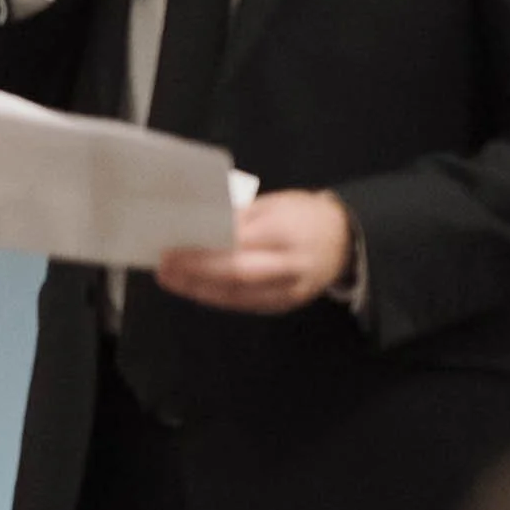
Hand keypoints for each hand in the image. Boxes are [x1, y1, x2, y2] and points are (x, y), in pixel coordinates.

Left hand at [154, 190, 351, 314]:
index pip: (239, 243)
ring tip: (171, 279)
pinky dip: (218, 297)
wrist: (345, 240)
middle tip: (164, 266)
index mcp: (287, 231)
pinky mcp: (287, 304)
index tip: (172, 245)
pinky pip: (247, 304)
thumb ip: (240, 217)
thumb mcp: (274, 204)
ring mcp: (291, 290)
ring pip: (240, 296)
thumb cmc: (303, 215)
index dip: (205, 248)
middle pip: (238, 274)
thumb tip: (198, 224)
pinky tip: (195, 289)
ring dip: (200, 289)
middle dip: (196, 272)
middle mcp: (291, 266)